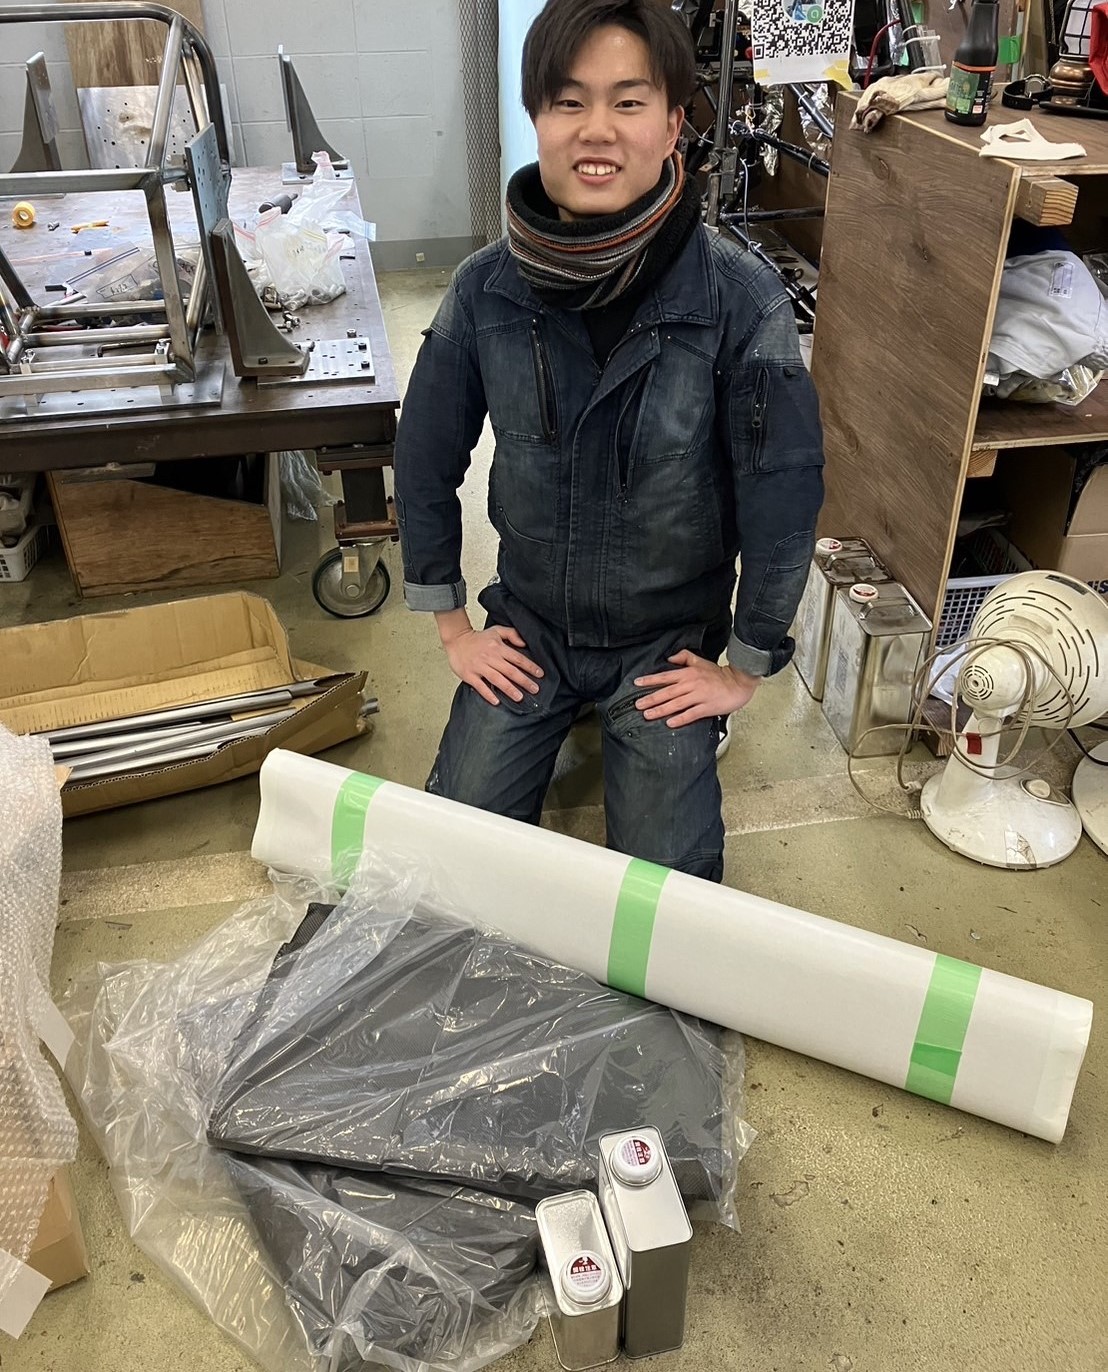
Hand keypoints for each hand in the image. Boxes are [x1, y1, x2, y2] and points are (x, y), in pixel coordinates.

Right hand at [440, 618, 543, 706]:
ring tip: (519, 697)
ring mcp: (479, 667)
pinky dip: (488, 694)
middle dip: (524, 681)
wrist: (456, 640)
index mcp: (498, 648)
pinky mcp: (469, 675)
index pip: (518, 658)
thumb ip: (512, 634)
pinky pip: (480, 686)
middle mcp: (490, 658)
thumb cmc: (478, 638)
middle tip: (534, 690)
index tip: (539, 674)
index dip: (530, 666)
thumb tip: (524, 643)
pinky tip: (497, 701)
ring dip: (509, 689)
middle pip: (510, 671)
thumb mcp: (496, 630)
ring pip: (497, 679)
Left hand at [634, 651, 760, 728]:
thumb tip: (669, 658)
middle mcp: (691, 684)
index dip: (650, 680)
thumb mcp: (700, 661)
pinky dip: (680, 719)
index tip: (637, 684)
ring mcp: (699, 696)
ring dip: (661, 710)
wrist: (738, 683)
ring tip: (648, 715)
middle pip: (667, 692)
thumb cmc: (719, 674)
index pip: (665, 676)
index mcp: (688, 673)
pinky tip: (670, 723)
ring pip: (676, 704)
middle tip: (638, 705)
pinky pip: (691, 714)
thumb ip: (684, 657)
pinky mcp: (707, 707)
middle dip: (651, 699)